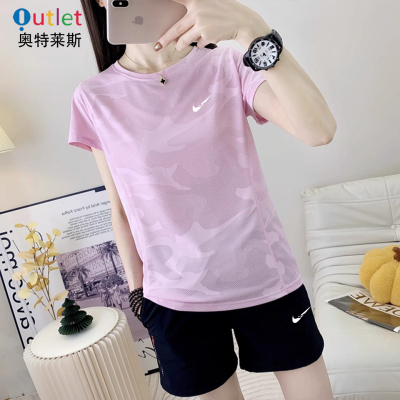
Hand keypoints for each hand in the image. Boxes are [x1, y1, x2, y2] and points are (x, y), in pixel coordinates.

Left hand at [155, 0, 270, 50]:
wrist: (241, 21)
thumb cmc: (223, 11)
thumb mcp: (208, 3)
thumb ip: (192, 8)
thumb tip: (178, 26)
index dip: (162, 0)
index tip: (147, 3)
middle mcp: (196, 10)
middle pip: (175, 29)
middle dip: (165, 39)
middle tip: (157, 46)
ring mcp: (201, 24)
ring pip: (184, 40)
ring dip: (182, 44)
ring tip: (182, 43)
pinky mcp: (206, 35)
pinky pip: (197, 44)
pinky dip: (201, 43)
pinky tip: (209, 37)